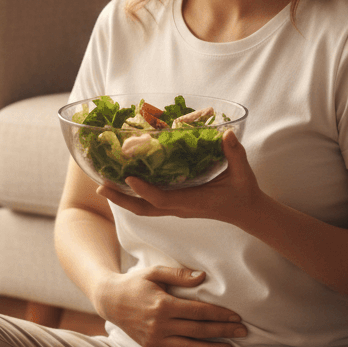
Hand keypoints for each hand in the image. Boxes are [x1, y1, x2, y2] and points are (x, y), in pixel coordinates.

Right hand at [94, 265, 246, 346]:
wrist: (110, 300)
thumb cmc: (134, 283)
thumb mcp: (154, 272)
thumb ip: (178, 275)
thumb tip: (203, 277)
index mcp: (163, 305)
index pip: (199, 312)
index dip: (220, 314)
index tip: (237, 317)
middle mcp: (160, 324)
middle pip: (198, 330)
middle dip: (223, 331)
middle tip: (244, 332)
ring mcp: (155, 339)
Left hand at [98, 130, 259, 226]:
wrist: (247, 212)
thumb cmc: (243, 192)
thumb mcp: (242, 172)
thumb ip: (234, 153)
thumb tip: (227, 134)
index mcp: (193, 202)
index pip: (163, 200)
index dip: (144, 190)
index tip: (128, 179)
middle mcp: (179, 208)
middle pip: (143, 209)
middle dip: (120, 200)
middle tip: (99, 186)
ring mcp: (176, 209)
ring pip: (143, 208)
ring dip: (122, 199)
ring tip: (102, 186)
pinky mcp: (176, 206)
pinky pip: (149, 204)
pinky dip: (133, 196)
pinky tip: (122, 185)